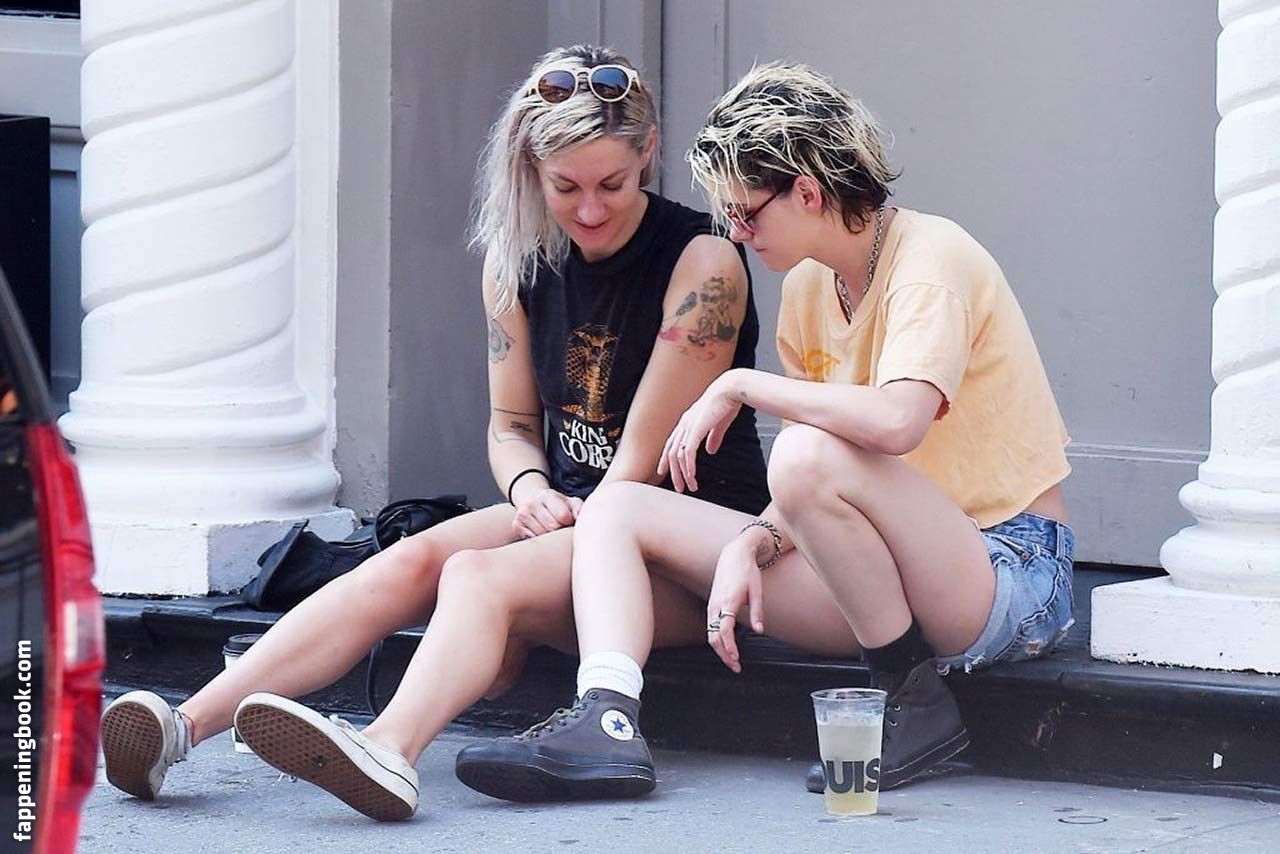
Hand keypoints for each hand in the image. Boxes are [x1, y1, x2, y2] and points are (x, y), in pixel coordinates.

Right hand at [512, 487, 583, 538]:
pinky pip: (533, 541)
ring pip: (542, 536)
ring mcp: (521, 515)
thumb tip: (579, 519)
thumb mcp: (572, 503)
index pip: (562, 516)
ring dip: (550, 538)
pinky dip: (540, 542)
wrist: (537, 505)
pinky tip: (544, 535)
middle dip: (560, 531)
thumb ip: (579, 509)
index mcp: (548, 495)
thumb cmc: (560, 507)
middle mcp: (532, 503)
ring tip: (553, 531)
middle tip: (562, 528)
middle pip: (552, 527)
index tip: (569, 522)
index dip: (569, 523)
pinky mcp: (515, 526)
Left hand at [658, 373, 743, 492]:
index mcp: (687, 422)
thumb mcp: (718, 424)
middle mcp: (684, 424)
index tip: (663, 471)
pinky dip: (688, 466)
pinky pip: (688, 452)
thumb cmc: (726, 403)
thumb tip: (711, 451)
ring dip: (683, 474)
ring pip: (679, 456)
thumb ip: (713, 437)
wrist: (731, 389)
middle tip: (679, 488)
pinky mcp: (696, 429)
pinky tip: (691, 476)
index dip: (666, 458)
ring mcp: (688, 427)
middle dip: (674, 472)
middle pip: (672, 453)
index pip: (671, 443)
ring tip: (690, 486)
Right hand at [705, 532, 766, 672]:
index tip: (736, 658)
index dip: (729, 646)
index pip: (724, 630)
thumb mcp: (757, 591)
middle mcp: (716, 605)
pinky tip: (726, 646)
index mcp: (728, 602)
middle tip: (736, 666)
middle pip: (714, 637)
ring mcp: (712, 605)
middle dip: (724, 654)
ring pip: (710, 634)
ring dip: (720, 649)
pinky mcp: (712, 605)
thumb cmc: (746, 572)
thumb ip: (758, 612)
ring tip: (733, 660)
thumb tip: (759, 630)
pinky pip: (710, 627)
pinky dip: (717, 640)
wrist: (733, 556)